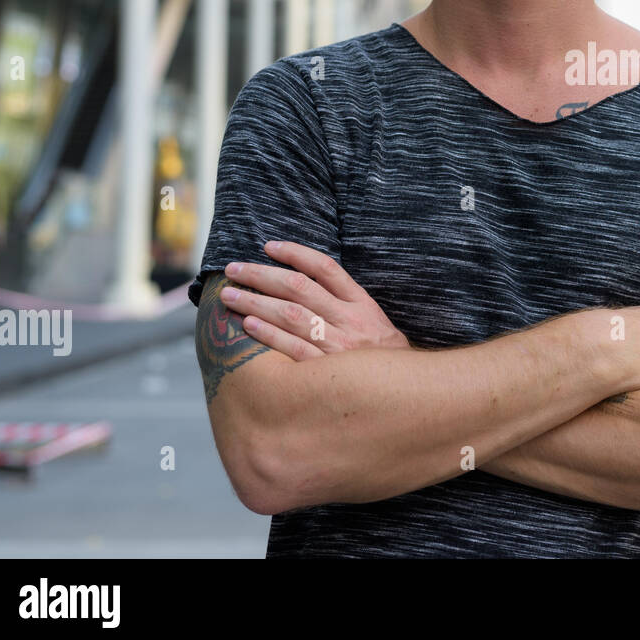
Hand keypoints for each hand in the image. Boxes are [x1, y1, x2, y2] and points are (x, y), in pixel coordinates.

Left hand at [219, 241, 410, 360]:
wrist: (409, 393)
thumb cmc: (381, 356)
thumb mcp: (372, 320)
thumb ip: (343, 301)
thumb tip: (302, 280)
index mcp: (361, 303)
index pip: (325, 268)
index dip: (295, 254)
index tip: (268, 246)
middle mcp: (349, 320)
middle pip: (299, 288)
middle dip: (262, 275)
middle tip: (234, 269)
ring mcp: (338, 346)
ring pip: (291, 315)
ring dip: (255, 302)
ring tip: (230, 295)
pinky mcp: (327, 371)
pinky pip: (293, 349)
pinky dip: (268, 335)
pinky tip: (248, 325)